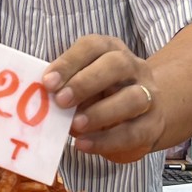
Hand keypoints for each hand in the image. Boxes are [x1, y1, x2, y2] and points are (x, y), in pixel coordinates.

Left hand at [43, 35, 162, 162]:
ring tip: (75, 125)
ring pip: (132, 98)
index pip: (93, 46)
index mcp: (111, 50)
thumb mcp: (82, 82)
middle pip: (117, 65)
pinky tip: (83, 144)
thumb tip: (39, 96)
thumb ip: (64, 86)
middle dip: (86, 83)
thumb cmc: (99, 95)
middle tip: (61, 101)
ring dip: (101, 112)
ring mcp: (148, 94)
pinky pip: (133, 132)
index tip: (47, 82)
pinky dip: (106, 140)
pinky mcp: (152, 124)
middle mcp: (133, 67)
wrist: (140, 115)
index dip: (70, 62)